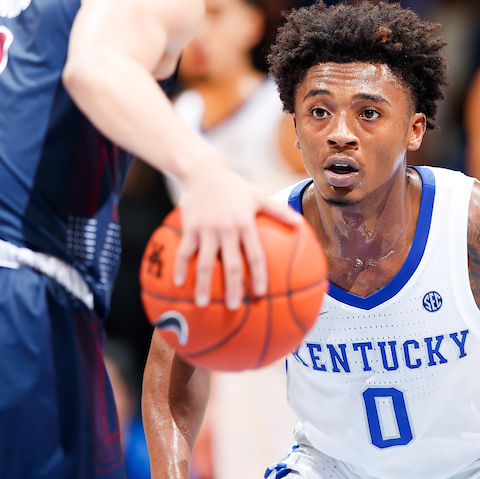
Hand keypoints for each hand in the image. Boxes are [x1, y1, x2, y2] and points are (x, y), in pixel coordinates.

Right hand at [173, 159, 301, 309]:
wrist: (203, 171)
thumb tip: (301, 224)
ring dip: (203, 284)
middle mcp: (226, 228)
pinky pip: (184, 251)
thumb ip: (279, 211)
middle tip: (233, 307)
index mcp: (245, 223)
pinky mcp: (190, 227)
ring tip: (202, 304)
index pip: (255, 254)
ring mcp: (206, 229)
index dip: (258, 274)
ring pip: (205, 262)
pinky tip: (178, 284)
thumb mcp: (259, 195)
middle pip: (231, 263)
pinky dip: (180, 268)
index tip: (260, 293)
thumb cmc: (235, 186)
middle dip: (233, 287)